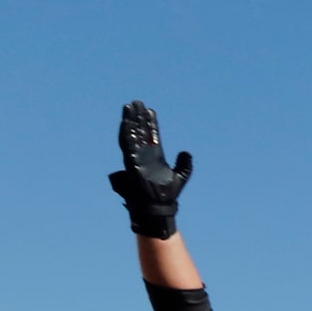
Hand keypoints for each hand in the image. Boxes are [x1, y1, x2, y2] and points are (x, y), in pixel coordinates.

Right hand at [108, 101, 190, 239]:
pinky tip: (125, 122)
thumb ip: (185, 164)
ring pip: (132, 135)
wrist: (159, 207)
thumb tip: (186, 152)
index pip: (152, 135)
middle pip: (140, 131)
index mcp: (155, 156)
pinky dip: (125, 133)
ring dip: (131, 120)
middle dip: (139, 117)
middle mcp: (144, 155)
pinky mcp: (131, 163)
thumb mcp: (181, 176)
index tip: (151, 111)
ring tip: (130, 106)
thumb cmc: (168, 194)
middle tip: (138, 102)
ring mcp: (137, 157)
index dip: (151, 123)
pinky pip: (126, 146)